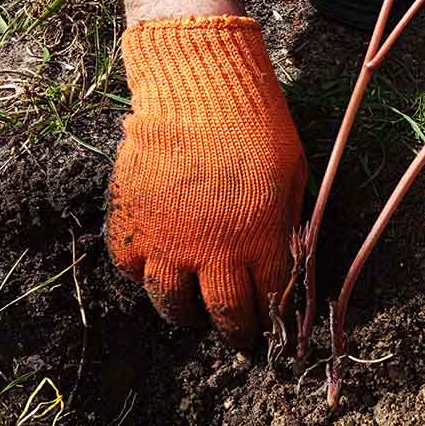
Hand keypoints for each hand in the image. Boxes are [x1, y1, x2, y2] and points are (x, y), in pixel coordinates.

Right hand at [106, 16, 306, 346]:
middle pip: (224, 313)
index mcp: (261, 241)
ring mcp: (167, 241)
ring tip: (193, 316)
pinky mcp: (131, 222)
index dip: (272, 318)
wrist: (199, 89)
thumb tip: (287, 263)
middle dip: (235, 332)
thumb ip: (287, 226)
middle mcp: (213, 252)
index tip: (271, 325)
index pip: (270, 300)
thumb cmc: (258, 126)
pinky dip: (143, 274)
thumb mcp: (294, 177)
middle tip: (237, 336)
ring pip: (172, 303)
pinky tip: (155, 269)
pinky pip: (130, 267)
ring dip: (186, 316)